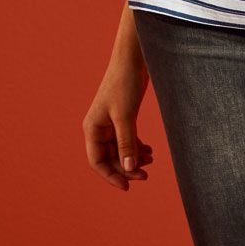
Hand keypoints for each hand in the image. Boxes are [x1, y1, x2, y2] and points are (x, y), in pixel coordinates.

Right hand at [83, 58, 156, 190]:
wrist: (133, 59)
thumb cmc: (124, 83)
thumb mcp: (126, 116)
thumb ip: (126, 143)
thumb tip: (128, 169)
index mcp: (92, 128)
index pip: (97, 161)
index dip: (111, 176)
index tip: (128, 186)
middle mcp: (99, 128)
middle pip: (110, 158)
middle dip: (127, 168)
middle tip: (146, 175)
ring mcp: (111, 123)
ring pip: (120, 150)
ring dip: (134, 158)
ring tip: (151, 161)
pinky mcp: (123, 117)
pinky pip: (127, 140)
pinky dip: (137, 147)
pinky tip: (150, 151)